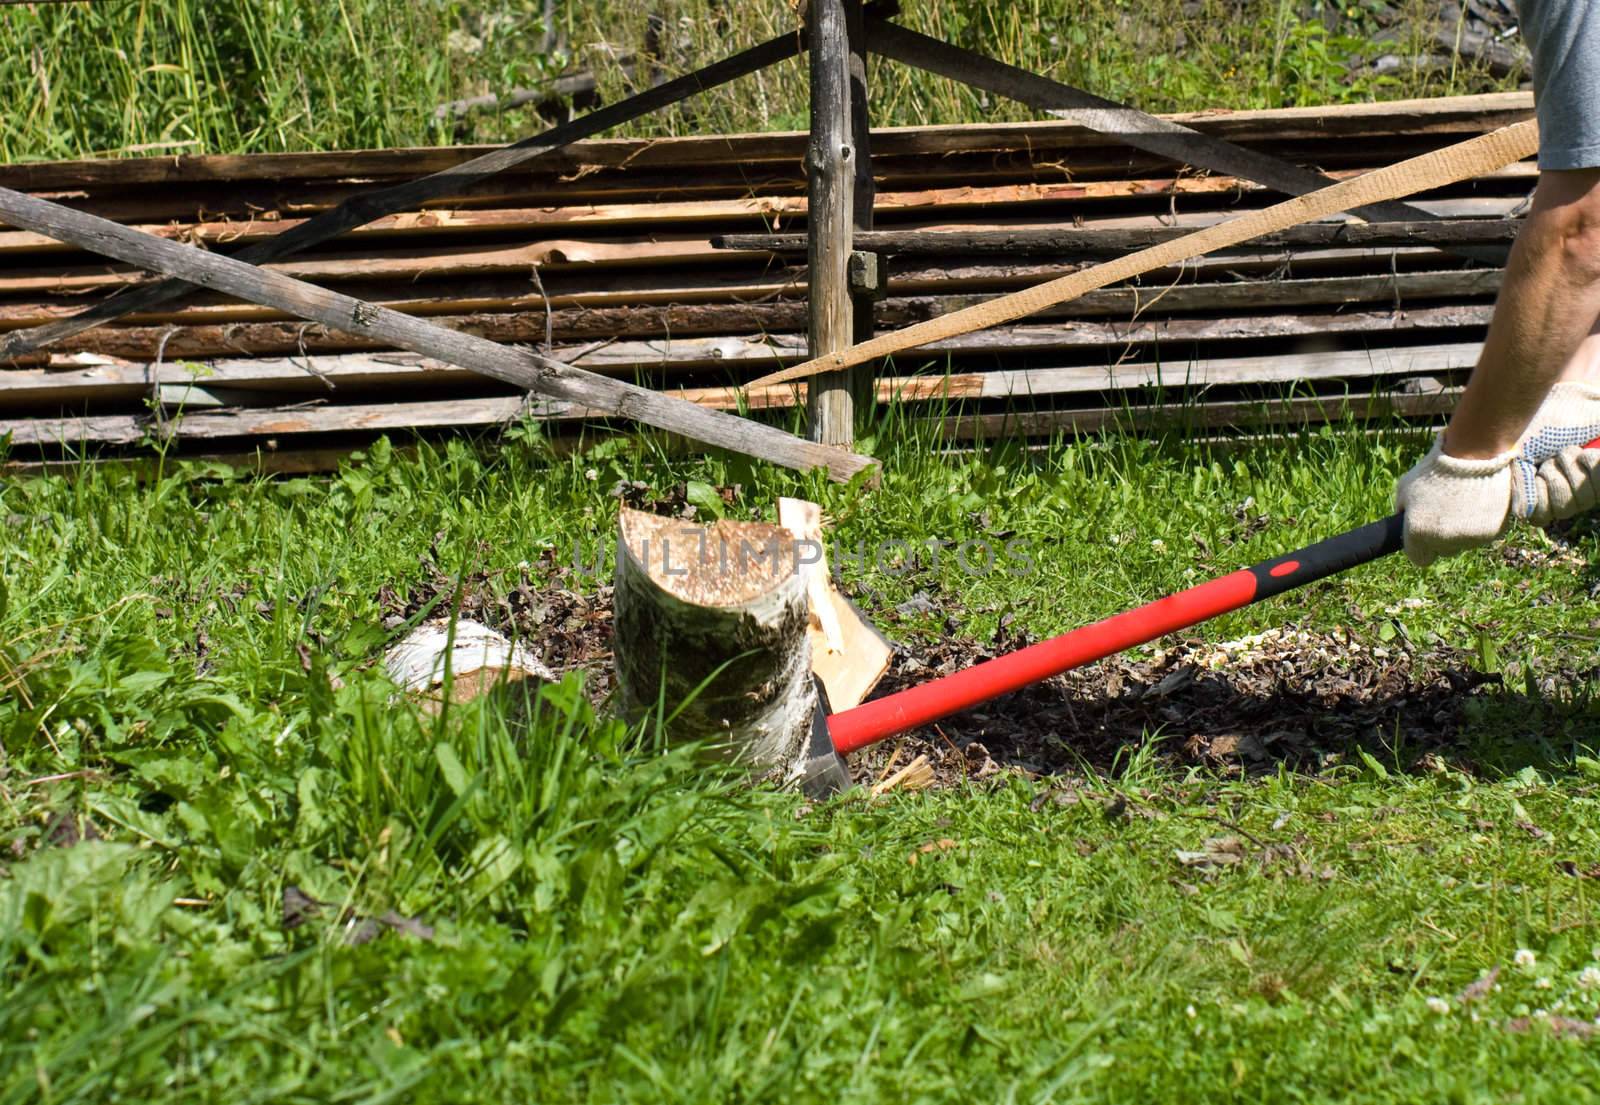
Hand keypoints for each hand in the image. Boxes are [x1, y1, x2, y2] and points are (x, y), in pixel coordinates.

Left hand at [1396, 382, 1599, 565]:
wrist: (1474, 456)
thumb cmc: (1434, 469)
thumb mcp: (1405, 487)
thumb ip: (1403, 509)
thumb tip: (1404, 519)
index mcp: (1418, 534)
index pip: (1419, 558)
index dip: (1420, 547)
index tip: (1423, 535)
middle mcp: (1444, 542)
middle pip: (1443, 551)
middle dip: (1441, 537)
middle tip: (1445, 513)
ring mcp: (1471, 539)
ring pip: (1464, 543)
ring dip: (1462, 530)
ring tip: (1464, 503)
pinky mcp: (1494, 533)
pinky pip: (1483, 535)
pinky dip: (1481, 525)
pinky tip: (1479, 504)